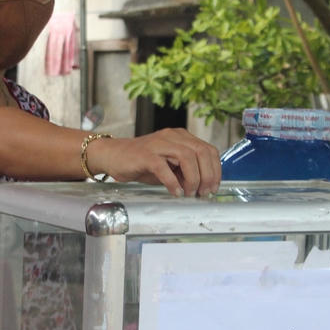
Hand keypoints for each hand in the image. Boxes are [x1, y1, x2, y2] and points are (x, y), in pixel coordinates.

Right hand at [88, 128, 220, 197]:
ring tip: (190, 193)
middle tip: (204, 193)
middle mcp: (172, 137)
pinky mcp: (145, 154)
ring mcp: (159, 144)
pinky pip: (164, 168)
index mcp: (181, 137)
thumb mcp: (169, 167)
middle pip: (201, 152)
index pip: (208, 150)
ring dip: (193, 179)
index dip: (215, 170)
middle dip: (207, 176)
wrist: (113, 156)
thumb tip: (202, 187)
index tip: (214, 187)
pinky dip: (173, 182)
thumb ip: (185, 172)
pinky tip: (175, 192)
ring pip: (187, 157)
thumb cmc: (141, 163)